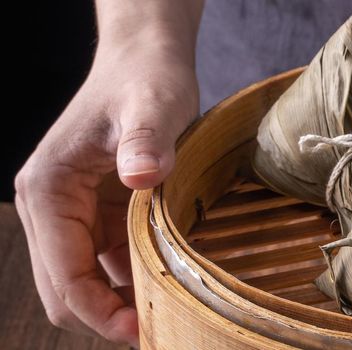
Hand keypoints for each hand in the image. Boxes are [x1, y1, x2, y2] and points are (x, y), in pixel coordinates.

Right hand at [14, 39, 198, 345]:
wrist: (145, 60)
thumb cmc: (145, 79)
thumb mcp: (151, 106)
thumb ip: (145, 140)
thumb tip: (140, 176)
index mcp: (47, 191)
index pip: (63, 276)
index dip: (100, 312)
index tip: (143, 331)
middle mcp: (50, 207)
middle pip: (66, 289)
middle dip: (108, 315)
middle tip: (162, 331)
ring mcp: (72, 213)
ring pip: (86, 281)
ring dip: (122, 301)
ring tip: (171, 313)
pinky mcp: (97, 213)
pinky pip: (108, 262)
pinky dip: (133, 279)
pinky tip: (169, 284)